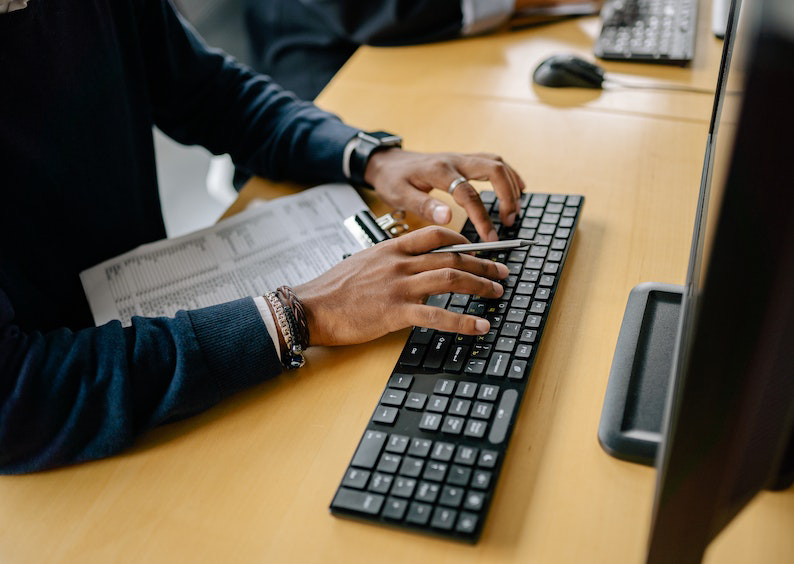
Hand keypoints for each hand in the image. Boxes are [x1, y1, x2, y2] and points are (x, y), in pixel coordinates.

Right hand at [294, 226, 509, 345]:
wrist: (310, 307)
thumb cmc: (332, 289)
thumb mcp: (362, 263)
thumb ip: (389, 262)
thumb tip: (409, 269)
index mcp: (391, 248)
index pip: (435, 234)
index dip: (461, 239)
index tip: (476, 248)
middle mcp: (399, 263)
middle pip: (451, 255)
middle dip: (482, 263)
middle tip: (502, 271)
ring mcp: (399, 286)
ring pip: (451, 277)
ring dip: (480, 284)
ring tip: (497, 292)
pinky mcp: (396, 312)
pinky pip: (437, 314)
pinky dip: (464, 321)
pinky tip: (480, 326)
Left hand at [365, 149, 524, 242]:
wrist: (387, 162)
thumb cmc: (393, 180)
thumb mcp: (400, 195)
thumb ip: (424, 206)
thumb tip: (447, 218)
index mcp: (439, 172)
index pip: (468, 193)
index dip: (482, 217)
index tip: (490, 237)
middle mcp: (454, 161)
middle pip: (493, 169)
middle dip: (507, 196)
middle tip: (509, 222)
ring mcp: (461, 158)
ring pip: (496, 164)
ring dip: (510, 186)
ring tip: (515, 211)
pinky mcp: (464, 160)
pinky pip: (493, 162)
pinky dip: (508, 174)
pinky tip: (518, 188)